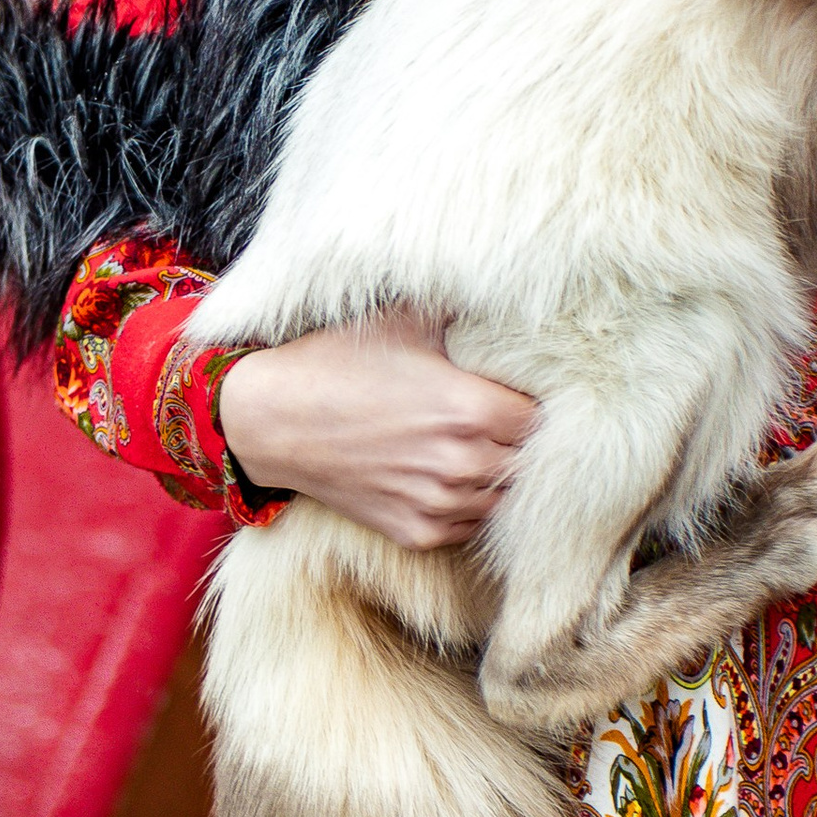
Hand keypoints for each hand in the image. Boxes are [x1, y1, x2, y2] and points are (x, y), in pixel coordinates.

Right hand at [217, 312, 535, 549]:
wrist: (275, 420)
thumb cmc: (339, 363)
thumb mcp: (404, 321)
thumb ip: (461, 308)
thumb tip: (505, 283)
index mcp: (471, 409)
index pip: (541, 419)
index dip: (534, 405)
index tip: (518, 394)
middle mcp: (462, 463)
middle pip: (528, 462)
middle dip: (519, 442)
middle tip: (500, 422)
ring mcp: (438, 504)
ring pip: (503, 499)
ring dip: (497, 476)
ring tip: (476, 449)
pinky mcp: (416, 533)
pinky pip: (468, 526)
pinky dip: (468, 506)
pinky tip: (449, 477)